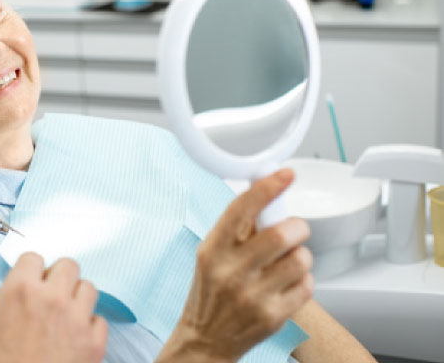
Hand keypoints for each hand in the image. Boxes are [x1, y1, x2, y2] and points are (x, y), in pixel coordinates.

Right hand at [0, 253, 107, 362]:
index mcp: (20, 289)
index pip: (34, 257)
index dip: (30, 269)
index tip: (28, 282)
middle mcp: (52, 298)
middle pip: (68, 266)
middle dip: (58, 277)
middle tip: (49, 294)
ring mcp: (77, 320)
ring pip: (88, 289)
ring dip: (77, 297)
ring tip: (64, 313)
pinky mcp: (93, 343)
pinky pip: (100, 320)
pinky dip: (90, 326)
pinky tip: (75, 336)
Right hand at [158, 169, 312, 362]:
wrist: (205, 338)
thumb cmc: (211, 291)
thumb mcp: (212, 254)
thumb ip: (237, 227)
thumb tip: (263, 191)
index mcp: (212, 249)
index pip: (241, 209)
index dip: (266, 188)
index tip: (285, 174)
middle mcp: (230, 271)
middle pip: (281, 234)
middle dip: (296, 227)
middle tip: (294, 229)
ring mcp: (252, 295)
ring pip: (300, 259)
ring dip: (302, 254)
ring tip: (289, 260)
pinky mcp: (273, 316)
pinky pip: (306, 285)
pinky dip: (303, 280)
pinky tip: (287, 283)